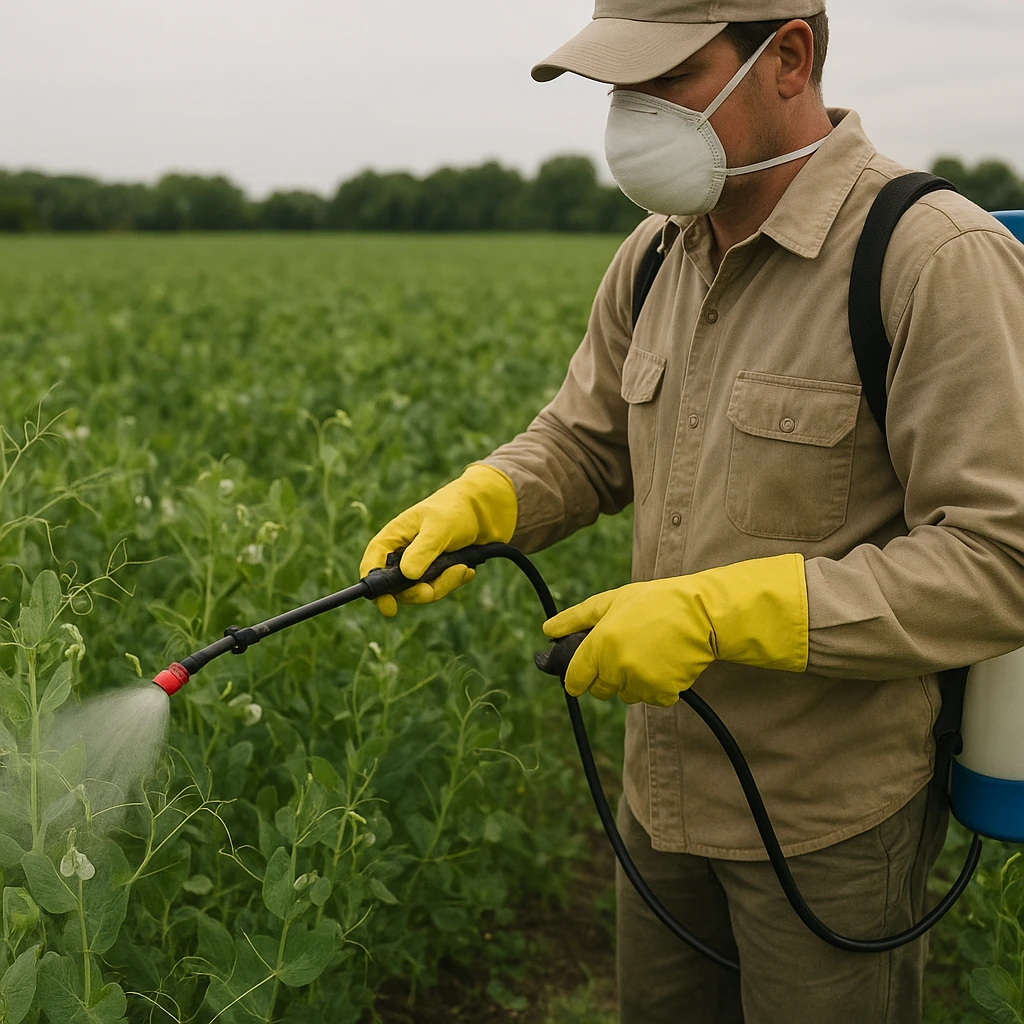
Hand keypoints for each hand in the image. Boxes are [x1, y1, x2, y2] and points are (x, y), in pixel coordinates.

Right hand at [358, 463, 516, 616]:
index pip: (372, 564)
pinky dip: (453, 581)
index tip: (389, 607)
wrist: (483, 512)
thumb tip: (407, 575)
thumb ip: (423, 551)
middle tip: (434, 589)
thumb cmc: (455, 512)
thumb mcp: (438, 529)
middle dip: (420, 592)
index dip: (375, 588)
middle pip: (398, 588)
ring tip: (462, 568)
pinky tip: (466, 570)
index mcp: (392, 538)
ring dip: (443, 584)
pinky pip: (439, 588)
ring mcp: (418, 565)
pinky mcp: (435, 572)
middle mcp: (401, 554)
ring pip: (422, 591)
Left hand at [541, 553, 807, 705]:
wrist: (702, 614)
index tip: (580, 677)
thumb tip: (546, 630)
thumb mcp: (611, 601)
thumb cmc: (655, 602)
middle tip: (625, 650)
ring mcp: (641, 682)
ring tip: (648, 652)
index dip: (576, 678)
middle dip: (606, 676)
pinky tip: (663, 662)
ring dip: (630, 681)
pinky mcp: (663, 693)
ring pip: (625, 695)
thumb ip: (575, 619)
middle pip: (600, 690)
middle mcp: (617, 667)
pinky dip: (655, 686)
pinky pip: (650, 698)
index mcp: (601, 644)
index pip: (575, 679)